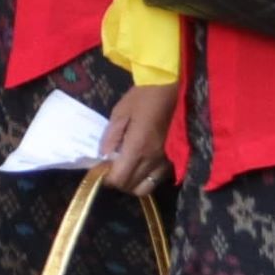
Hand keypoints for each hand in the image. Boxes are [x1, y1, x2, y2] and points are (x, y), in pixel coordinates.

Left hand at [96, 81, 178, 196]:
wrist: (170, 87)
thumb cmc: (142, 97)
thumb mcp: (120, 113)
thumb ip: (110, 137)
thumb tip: (103, 157)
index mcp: (138, 148)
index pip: (120, 178)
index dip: (107, 180)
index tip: (100, 172)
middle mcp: (153, 159)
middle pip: (132, 186)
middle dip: (119, 183)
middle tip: (111, 171)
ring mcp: (166, 160)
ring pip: (147, 187)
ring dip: (133, 184)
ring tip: (125, 171)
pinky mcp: (174, 158)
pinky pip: (159, 178)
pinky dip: (147, 179)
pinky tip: (140, 167)